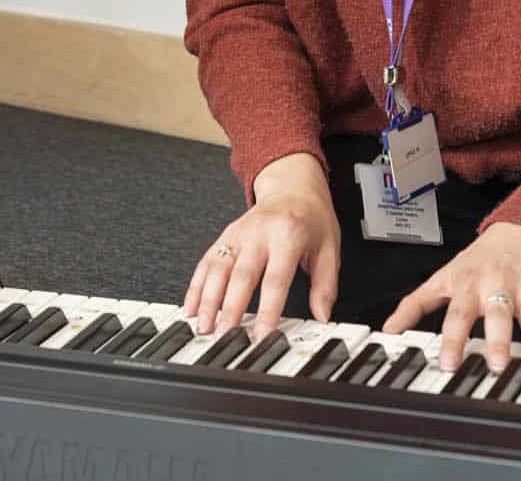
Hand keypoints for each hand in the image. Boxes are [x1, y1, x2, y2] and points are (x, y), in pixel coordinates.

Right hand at [184, 153, 339, 338]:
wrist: (293, 186)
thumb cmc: (311, 218)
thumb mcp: (329, 248)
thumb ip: (325, 285)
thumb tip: (322, 316)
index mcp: (288, 235)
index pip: (275, 279)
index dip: (267, 309)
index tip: (261, 334)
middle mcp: (259, 233)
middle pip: (241, 275)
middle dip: (230, 308)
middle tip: (224, 335)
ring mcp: (238, 234)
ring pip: (218, 269)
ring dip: (208, 299)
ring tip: (203, 326)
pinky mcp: (225, 236)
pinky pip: (206, 262)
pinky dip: (196, 285)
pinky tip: (191, 306)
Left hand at [383, 222, 520, 373]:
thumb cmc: (479, 261)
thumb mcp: (443, 278)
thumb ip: (416, 305)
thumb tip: (389, 329)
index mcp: (467, 284)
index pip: (457, 314)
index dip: (452, 340)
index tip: (448, 364)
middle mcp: (496, 284)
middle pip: (497, 313)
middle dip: (498, 339)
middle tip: (498, 366)